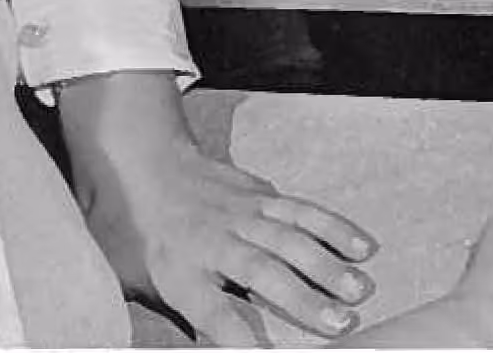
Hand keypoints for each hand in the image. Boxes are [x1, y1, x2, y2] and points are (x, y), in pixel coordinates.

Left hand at [61, 70, 377, 343]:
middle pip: (262, 271)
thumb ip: (172, 313)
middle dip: (303, 298)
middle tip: (341, 323)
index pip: (213, 313)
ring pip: (288, 236)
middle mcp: (212, 240)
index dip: (240, 340)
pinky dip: (332, 226)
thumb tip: (196, 348)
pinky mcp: (257, 192)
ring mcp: (239, 212)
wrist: (136, 158)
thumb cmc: (131, 232)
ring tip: (357, 290)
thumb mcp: (132, 281)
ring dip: (326, 263)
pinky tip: (361, 245)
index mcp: (178, 271)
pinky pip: (299, 210)